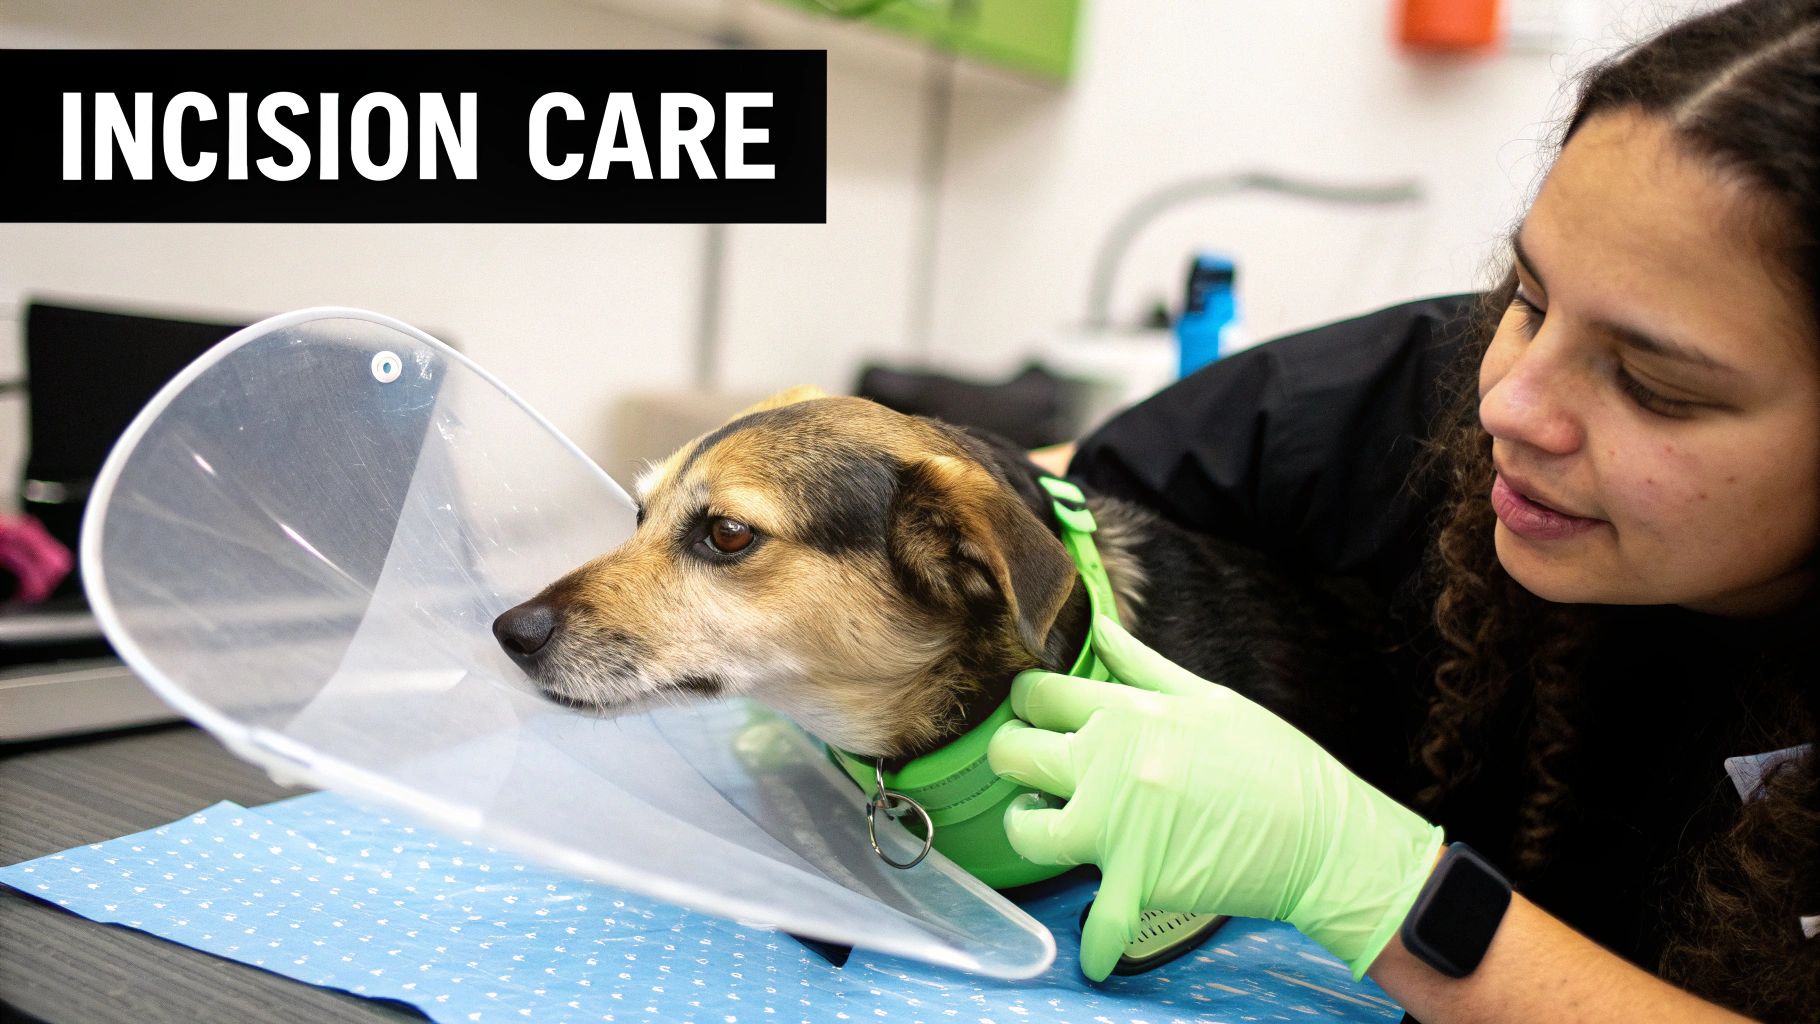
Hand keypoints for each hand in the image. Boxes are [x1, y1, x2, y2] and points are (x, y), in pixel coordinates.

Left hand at [987, 615, 1443, 981]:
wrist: (1326, 838)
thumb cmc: (1275, 764)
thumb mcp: (1210, 699)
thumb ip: (1142, 666)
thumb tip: (1100, 626)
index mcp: (1130, 714)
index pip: (1038, 694)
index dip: (1026, 701)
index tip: (1033, 711)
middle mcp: (1111, 766)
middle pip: (1012, 752)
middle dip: (1011, 755)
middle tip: (1031, 765)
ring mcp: (1119, 828)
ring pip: (1025, 830)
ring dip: (1026, 828)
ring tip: (1047, 823)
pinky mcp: (1137, 883)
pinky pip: (1094, 924)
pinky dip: (1091, 945)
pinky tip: (1092, 952)